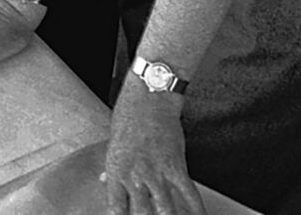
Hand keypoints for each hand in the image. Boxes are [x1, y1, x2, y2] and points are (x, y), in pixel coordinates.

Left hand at [105, 75, 205, 214]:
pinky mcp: (176, 167)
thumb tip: (105, 181)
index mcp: (117, 170)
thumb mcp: (113, 141)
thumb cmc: (129, 114)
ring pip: (165, 211)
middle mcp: (135, 176)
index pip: (116, 208)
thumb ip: (112, 166)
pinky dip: (195, 209)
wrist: (150, 97)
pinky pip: (188, 195)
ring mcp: (157, 173)